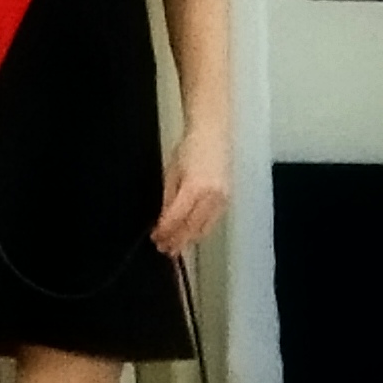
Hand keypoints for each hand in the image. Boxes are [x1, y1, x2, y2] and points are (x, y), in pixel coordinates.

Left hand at [153, 131, 230, 256]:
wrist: (213, 134)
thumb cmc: (190, 148)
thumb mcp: (172, 173)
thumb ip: (168, 199)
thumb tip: (163, 220)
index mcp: (195, 188)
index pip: (176, 218)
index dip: (165, 231)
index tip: (156, 238)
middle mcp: (211, 196)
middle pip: (191, 228)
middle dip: (176, 241)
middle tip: (164, 248)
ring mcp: (222, 199)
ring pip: (204, 229)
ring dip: (188, 239)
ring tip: (175, 246)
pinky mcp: (227, 199)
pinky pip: (213, 221)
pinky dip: (200, 230)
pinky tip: (190, 233)